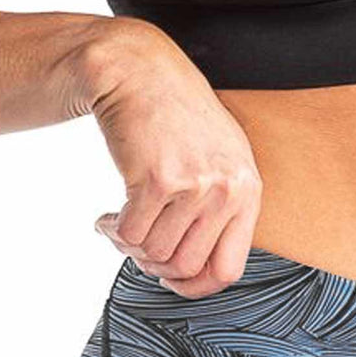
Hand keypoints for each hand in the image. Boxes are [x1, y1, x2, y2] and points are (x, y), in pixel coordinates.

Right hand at [79, 18, 262, 297]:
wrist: (138, 69)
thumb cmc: (176, 116)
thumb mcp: (219, 160)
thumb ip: (219, 212)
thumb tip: (196, 272)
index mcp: (247, 191)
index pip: (228, 270)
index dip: (195, 287)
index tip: (172, 281)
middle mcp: (226, 190)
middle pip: (185, 266)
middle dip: (154, 266)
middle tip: (136, 247)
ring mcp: (194, 185)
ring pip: (154, 253)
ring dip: (129, 246)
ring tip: (120, 224)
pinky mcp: (156, 178)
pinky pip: (131, 233)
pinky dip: (113, 232)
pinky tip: (108, 217)